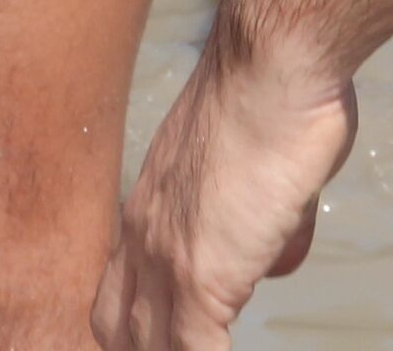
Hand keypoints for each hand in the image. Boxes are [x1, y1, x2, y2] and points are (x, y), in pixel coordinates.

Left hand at [97, 45, 355, 350]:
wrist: (271, 69)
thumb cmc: (276, 105)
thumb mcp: (265, 177)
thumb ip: (265, 226)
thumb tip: (275, 259)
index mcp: (152, 207)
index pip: (121, 288)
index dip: (138, 327)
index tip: (161, 341)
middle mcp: (144, 233)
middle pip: (116, 324)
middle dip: (143, 349)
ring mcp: (166, 255)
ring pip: (148, 344)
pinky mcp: (200, 273)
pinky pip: (194, 350)